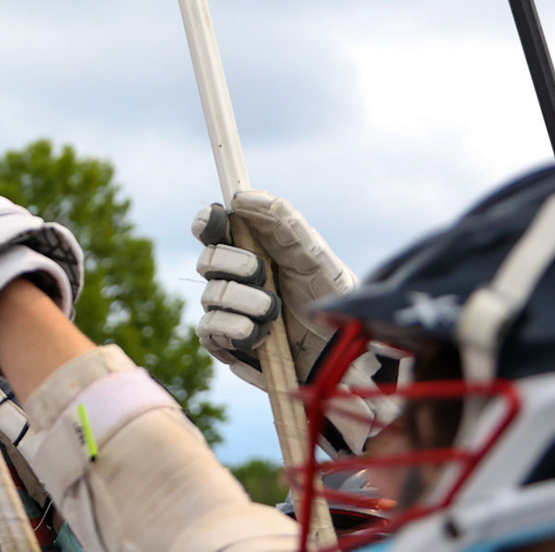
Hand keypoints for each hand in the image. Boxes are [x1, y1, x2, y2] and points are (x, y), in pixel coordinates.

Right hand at [193, 189, 387, 453]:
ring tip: (274, 312)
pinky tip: (260, 334)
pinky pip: (210, 330)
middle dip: (234, 263)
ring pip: (211, 294)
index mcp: (253, 250)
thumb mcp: (316, 258)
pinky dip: (234, 328)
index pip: (215, 228)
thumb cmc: (334, 301)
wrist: (347, 357)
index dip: (209, 221)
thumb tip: (242, 196)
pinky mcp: (227, 344)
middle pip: (207, 258)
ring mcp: (229, 311)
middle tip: (262, 272)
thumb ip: (284, 224)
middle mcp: (235, 278)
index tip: (218, 221)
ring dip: (243, 299)